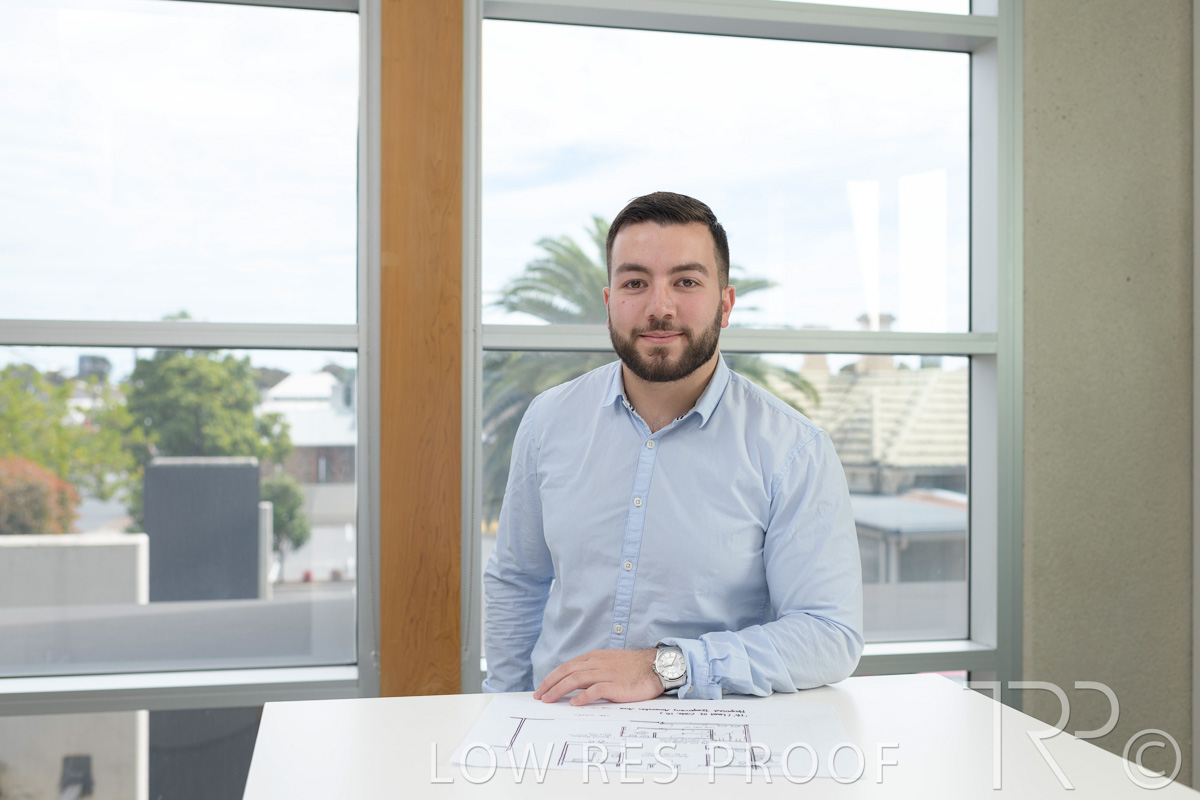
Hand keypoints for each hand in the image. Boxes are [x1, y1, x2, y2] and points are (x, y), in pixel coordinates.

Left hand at [533, 649, 662, 705]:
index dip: (552, 677)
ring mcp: (606, 673)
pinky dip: (582, 697)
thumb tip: (576, 684)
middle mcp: (597, 663)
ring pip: (575, 679)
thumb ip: (593, 670)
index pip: (567, 666)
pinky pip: (594, 690)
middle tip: (538, 696)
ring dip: (558, 690)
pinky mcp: (615, 685)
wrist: (656, 666)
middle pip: (566, 671)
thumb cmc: (634, 668)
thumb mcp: (610, 663)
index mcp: (594, 657)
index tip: (542, 688)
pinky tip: (573, 703)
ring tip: (548, 700)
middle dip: (549, 684)